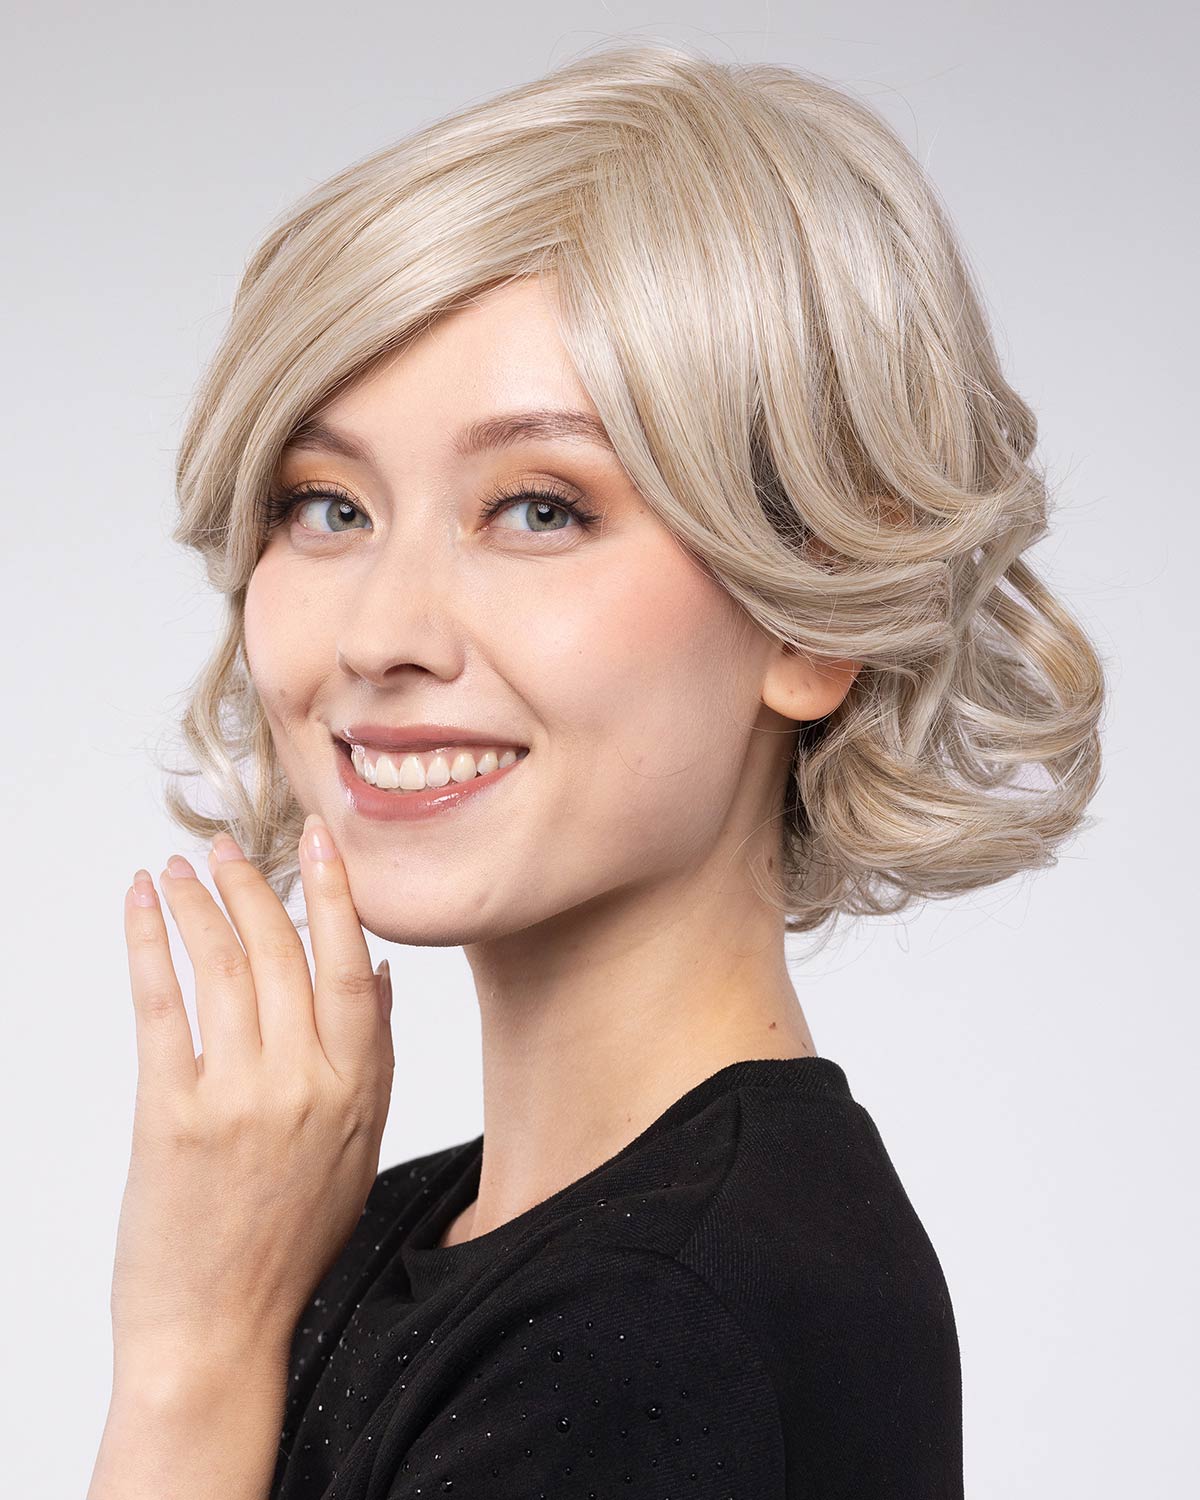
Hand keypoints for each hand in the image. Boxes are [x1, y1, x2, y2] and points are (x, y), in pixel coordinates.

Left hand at [110, 813, 394, 1384]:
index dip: (337, 893)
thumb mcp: (358, 1148)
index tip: (322, 839)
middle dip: (252, 885)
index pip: (352, 965)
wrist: (219, 1330)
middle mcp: (307, 1084)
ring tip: (179, 868)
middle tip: (226, 846)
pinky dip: (149, 944)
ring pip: (224, 966)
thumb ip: (374, 1057)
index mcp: (359, 1089)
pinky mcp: (173, 1117)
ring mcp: (240, 1099)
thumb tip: (376, 973)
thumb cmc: (290, 1241)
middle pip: (282, 953)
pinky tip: (140, 906)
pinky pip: (162, 1007)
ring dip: (198, 902)